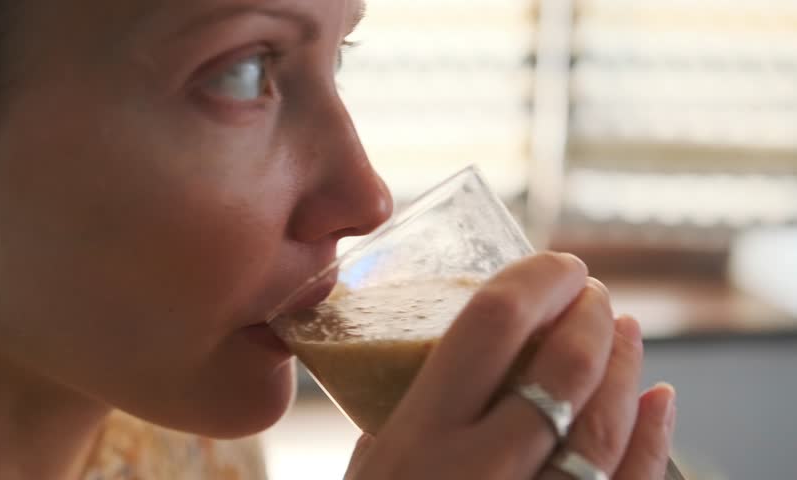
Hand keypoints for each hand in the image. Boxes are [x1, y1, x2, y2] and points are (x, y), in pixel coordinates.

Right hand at [346, 252, 675, 479]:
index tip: (558, 266)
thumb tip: (458, 360)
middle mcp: (473, 469)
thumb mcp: (370, 466)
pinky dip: (654, 443)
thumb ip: (410, 412)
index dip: (536, 281)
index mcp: (416, 436)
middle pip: (560, 368)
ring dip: (626, 369)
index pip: (491, 326)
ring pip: (603, 426)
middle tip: (597, 295)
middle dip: (591, 318)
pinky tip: (658, 403)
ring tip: (628, 334)